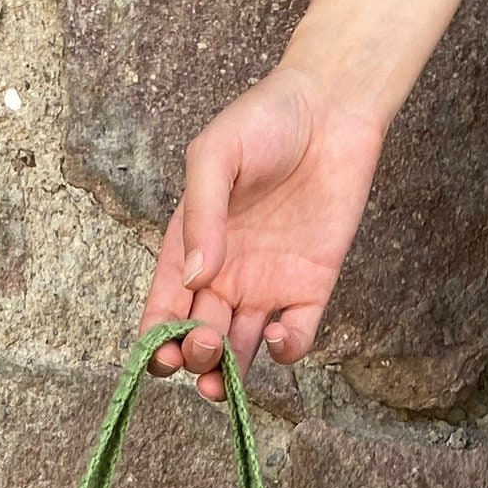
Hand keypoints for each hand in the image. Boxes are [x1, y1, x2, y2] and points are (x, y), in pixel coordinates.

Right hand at [140, 65, 385, 398]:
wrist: (331, 107)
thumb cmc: (264, 120)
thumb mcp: (216, 156)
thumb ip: (202, 215)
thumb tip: (193, 279)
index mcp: (190, 247)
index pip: (163, 309)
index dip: (156, 341)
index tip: (159, 357)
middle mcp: (225, 275)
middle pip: (199, 338)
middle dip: (193, 357)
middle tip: (203, 345)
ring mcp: (268, 286)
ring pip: (241, 351)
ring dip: (228, 376)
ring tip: (222, 380)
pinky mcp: (312, 288)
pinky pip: (295, 337)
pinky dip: (285, 351)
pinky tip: (279, 337)